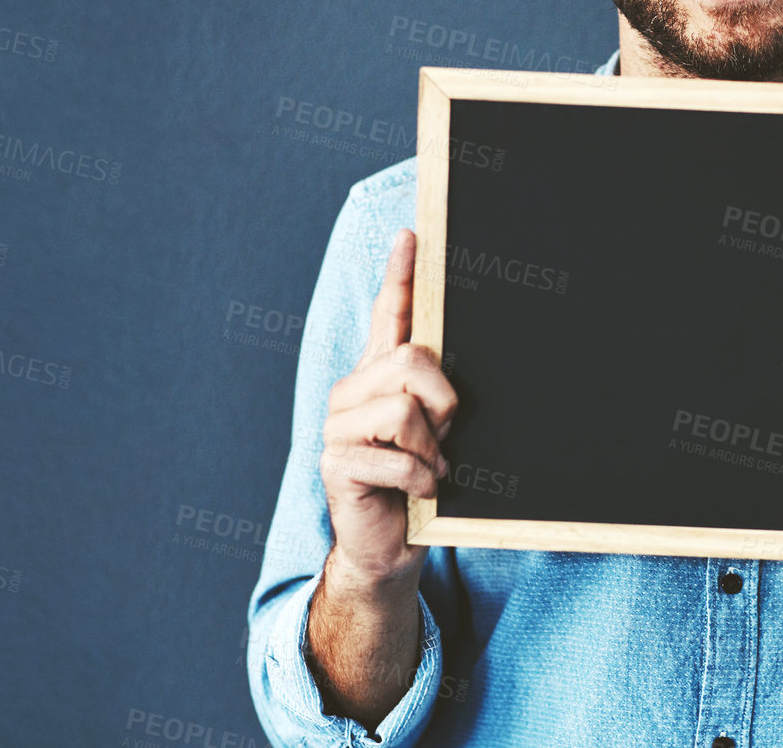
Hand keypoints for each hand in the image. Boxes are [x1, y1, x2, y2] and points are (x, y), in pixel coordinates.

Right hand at [319, 228, 458, 586]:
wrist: (389, 546)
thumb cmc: (417, 484)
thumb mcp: (436, 432)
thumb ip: (437, 395)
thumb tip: (447, 370)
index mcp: (379, 376)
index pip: (390, 315)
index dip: (401, 274)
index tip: (412, 235)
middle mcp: (353, 391)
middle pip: (412, 361)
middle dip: (443, 403)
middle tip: (442, 439)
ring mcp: (339, 425)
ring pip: (405, 409)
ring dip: (430, 450)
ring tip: (427, 469)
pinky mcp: (335, 462)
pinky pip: (396, 458)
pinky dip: (420, 480)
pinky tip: (416, 492)